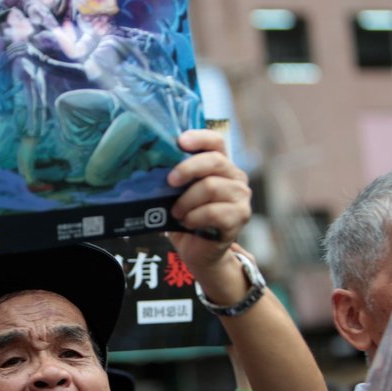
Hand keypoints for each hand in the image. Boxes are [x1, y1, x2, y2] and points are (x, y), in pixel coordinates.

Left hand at [167, 128, 250, 272]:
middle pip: (214, 161)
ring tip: (176, 212)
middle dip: (188, 169)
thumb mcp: (178, 195)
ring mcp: (241, 197)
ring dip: (187, 201)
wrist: (200, 252)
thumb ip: (175, 179)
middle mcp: (236, 178)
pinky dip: (195, 217)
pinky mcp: (240, 217)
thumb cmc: (187, 219)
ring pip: (211, 187)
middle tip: (170, 182)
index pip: (216, 141)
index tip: (179, 142)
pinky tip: (187, 223)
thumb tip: (150, 165)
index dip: (199, 137)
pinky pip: (214, 212)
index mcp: (221, 166)